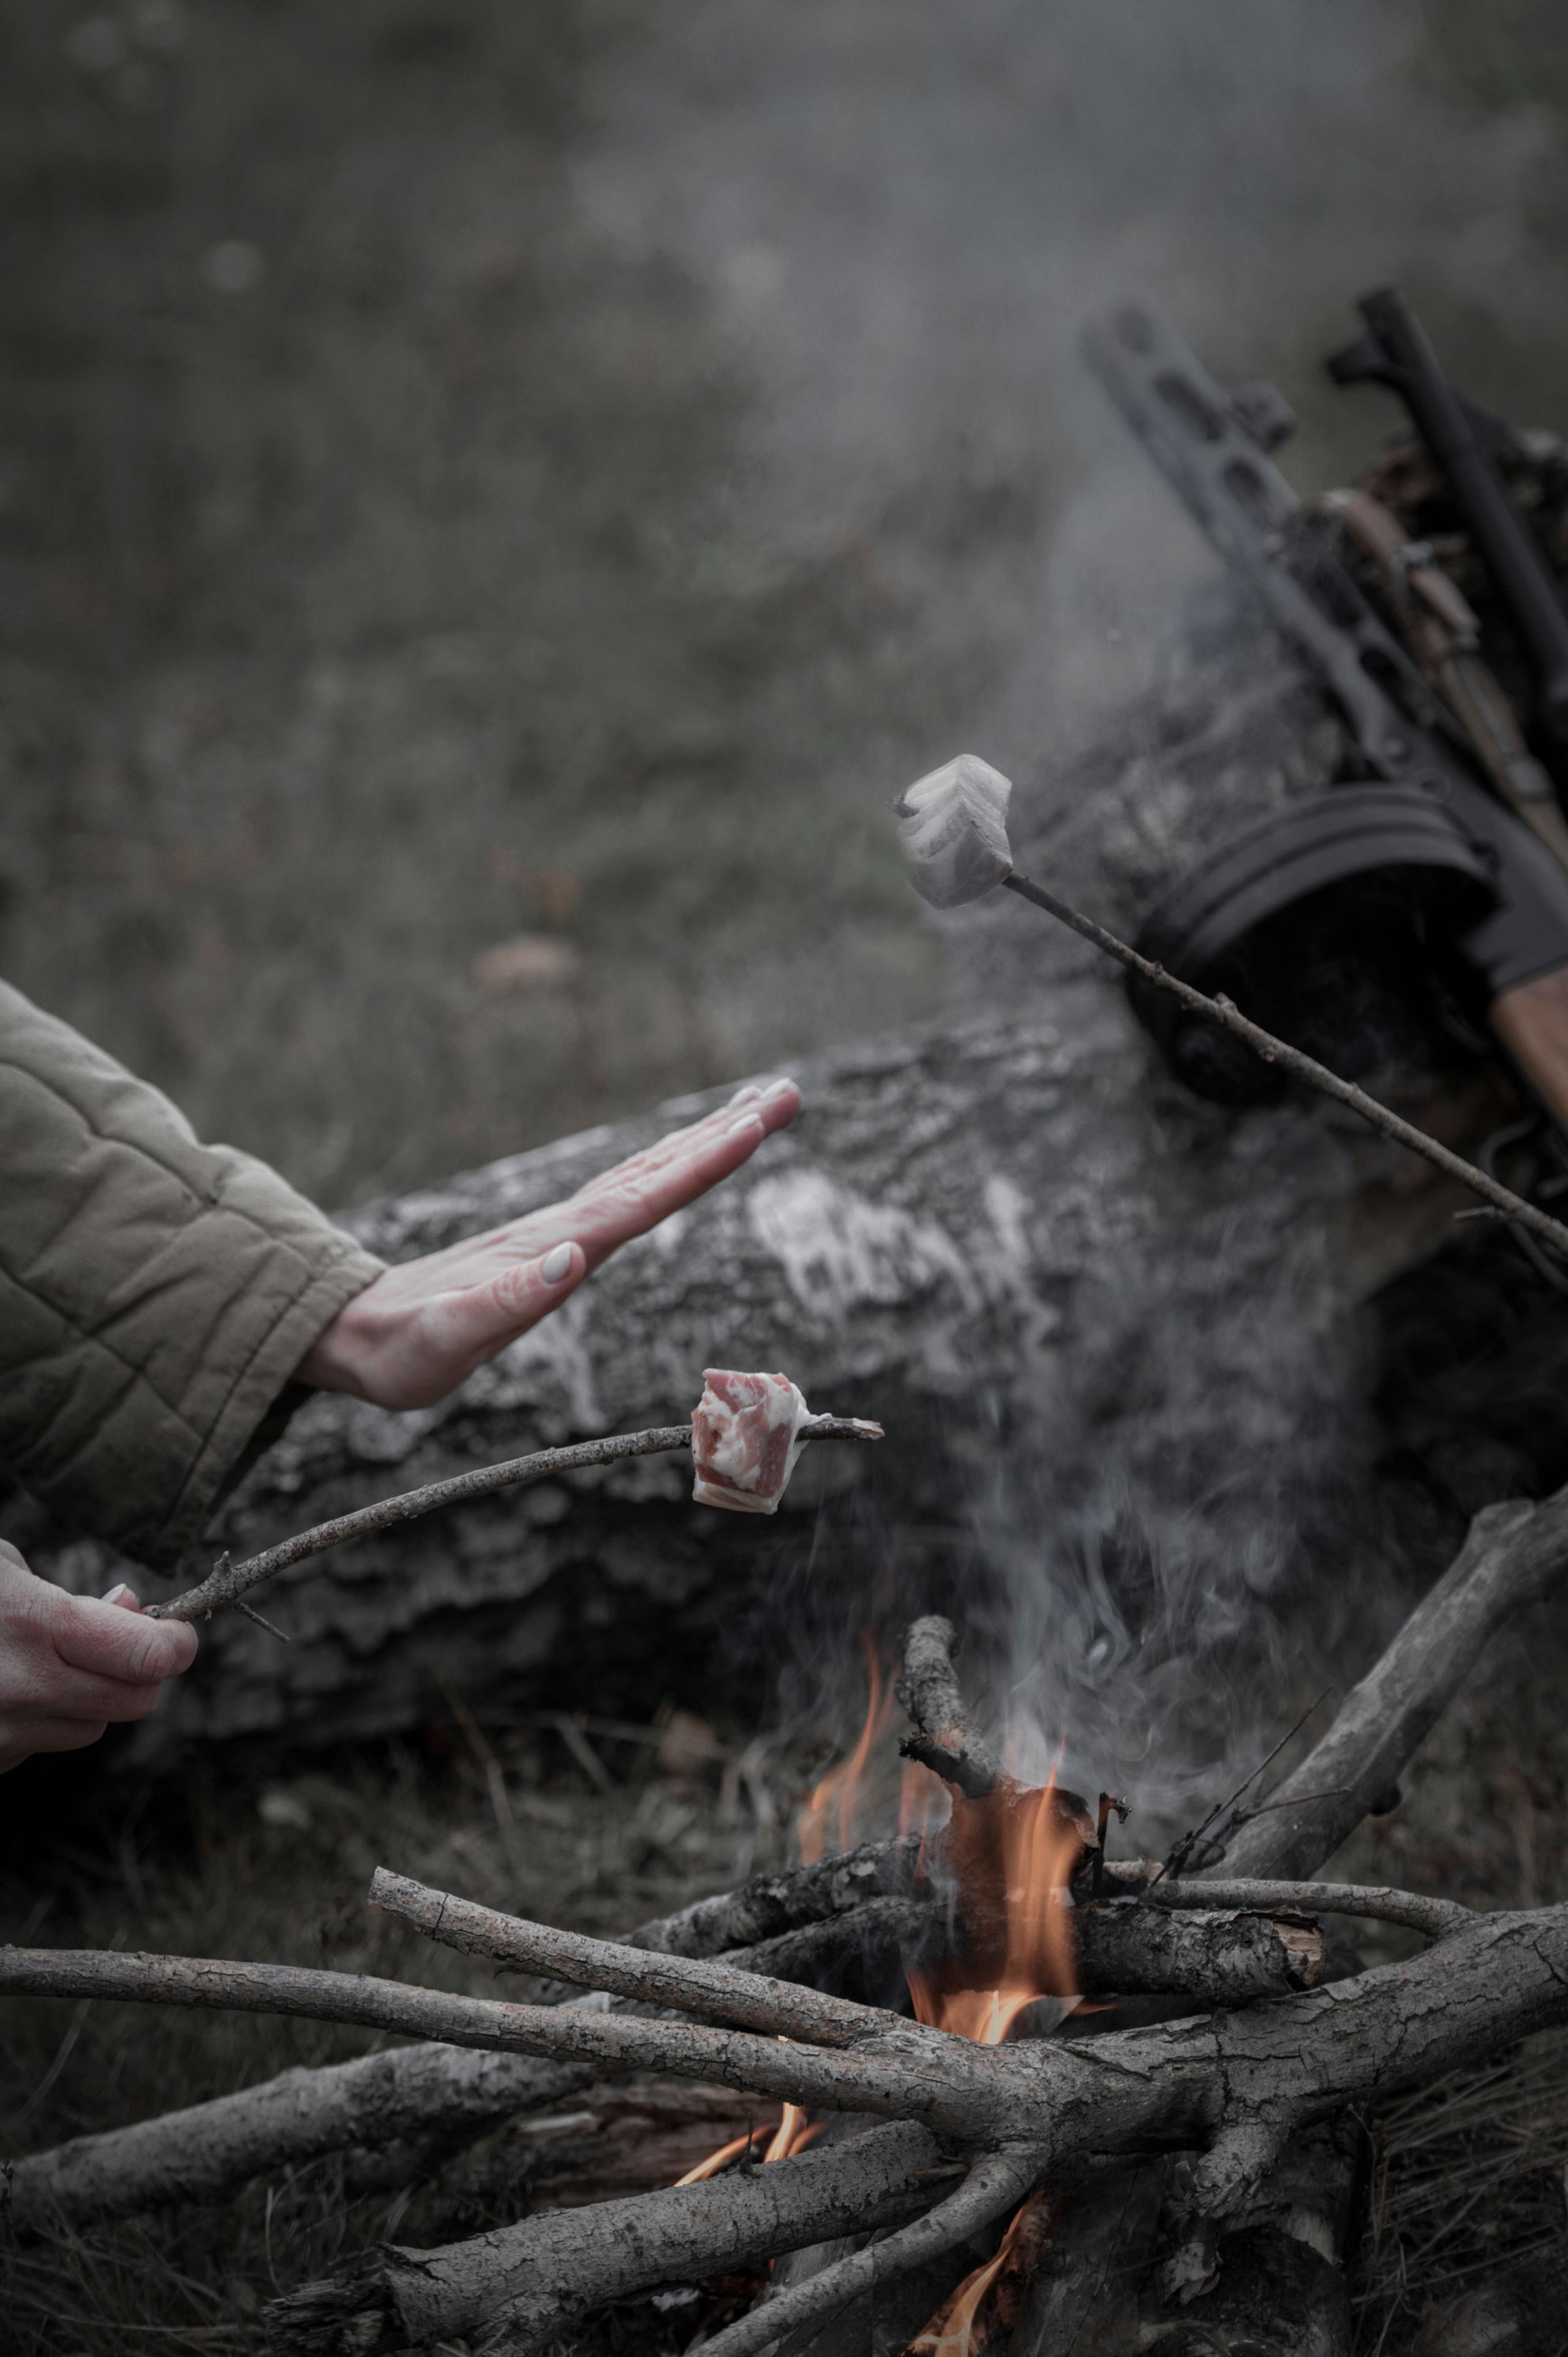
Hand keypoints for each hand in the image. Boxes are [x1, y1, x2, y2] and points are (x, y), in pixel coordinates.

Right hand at [0, 1541, 199, 1774]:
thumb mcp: (3, 1569)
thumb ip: (76, 1598)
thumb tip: (133, 1612)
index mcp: (33, 1624)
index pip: (147, 1656)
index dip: (178, 1643)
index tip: (179, 1630)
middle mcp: (21, 1687)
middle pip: (134, 1702)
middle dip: (144, 1672)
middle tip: (129, 1640)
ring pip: (90, 1729)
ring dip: (91, 1697)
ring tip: (48, 1658)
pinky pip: (40, 1745)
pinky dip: (43, 1718)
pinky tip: (8, 1685)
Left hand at [296, 1076, 800, 1411]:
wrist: (357, 1332)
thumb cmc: (402, 1349)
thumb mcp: (444, 1340)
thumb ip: (504, 1304)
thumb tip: (570, 1262)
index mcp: (554, 1250)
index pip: (642, 1200)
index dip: (701, 1164)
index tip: (754, 1124)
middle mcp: (566, 1230)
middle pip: (658, 1171)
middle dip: (724, 1133)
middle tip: (789, 1093)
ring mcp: (562, 1232)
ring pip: (647, 1175)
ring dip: (705, 1141)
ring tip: (761, 1106)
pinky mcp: (556, 1244)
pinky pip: (628, 1196)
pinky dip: (670, 1169)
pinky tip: (690, 1157)